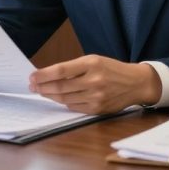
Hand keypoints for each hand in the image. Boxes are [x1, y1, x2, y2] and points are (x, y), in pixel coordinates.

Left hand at [29, 55, 161, 114]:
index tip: (32, 77)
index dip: (43, 75)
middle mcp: (94, 81)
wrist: (136, 83)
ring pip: (65, 99)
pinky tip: (59, 98)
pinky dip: (64, 103)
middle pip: (60, 87)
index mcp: (92, 64)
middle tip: (32, 86)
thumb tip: (48, 75)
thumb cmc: (111, 69)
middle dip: (43, 87)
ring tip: (41, 91)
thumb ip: (73, 68)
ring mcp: (96, 96)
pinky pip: (74, 107)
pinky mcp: (98, 109)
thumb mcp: (94, 60)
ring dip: (50, 96)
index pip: (61, 71)